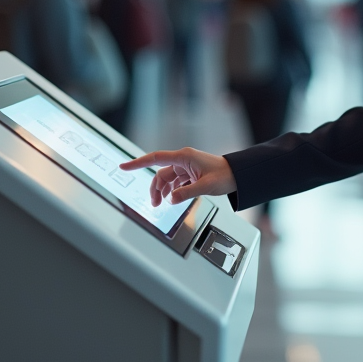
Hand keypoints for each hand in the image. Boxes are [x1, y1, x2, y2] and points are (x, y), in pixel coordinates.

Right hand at [119, 148, 236, 206]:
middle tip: (155, 204)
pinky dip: (173, 190)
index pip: (155, 159)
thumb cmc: (225, 175)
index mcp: (184, 157)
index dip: (138, 163)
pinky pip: (177, 181)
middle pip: (161, 174)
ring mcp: (187, 166)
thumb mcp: (205, 186)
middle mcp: (184, 160)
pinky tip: (174, 198)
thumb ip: (186, 193)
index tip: (124, 167)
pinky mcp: (191, 173)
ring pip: (168, 179)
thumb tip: (171, 199)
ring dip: (164, 191)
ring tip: (163, 203)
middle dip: (155, 189)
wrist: (238, 174)